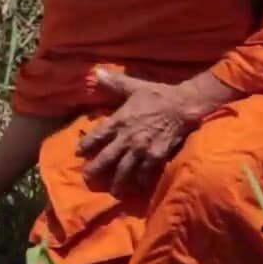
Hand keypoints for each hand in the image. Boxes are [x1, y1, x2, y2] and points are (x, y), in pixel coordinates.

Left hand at [78, 70, 236, 193]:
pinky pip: (145, 173)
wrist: (183, 106)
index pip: (97, 136)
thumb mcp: (134, 86)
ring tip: (113, 191)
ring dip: (117, 181)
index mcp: (119, 120)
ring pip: (124, 170)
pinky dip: (140, 181)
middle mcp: (127, 138)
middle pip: (106, 158)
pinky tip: (137, 186)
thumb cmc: (158, 95)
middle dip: (95, 169)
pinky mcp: (156, 157)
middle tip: (87, 178)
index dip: (86, 146)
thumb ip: (114, 83)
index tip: (79, 153)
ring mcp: (141, 149)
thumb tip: (96, 72)